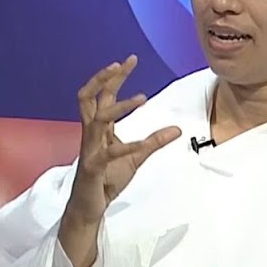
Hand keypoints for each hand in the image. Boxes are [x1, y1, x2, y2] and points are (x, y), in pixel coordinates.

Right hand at [64, 55, 181, 226]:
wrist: (89, 207)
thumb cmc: (107, 179)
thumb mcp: (136, 157)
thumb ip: (154, 142)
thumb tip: (178, 129)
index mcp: (99, 129)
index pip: (103, 95)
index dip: (114, 76)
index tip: (130, 59)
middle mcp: (91, 134)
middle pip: (88, 98)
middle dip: (103, 79)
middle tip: (120, 64)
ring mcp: (90, 150)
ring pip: (96, 119)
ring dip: (118, 107)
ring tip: (141, 99)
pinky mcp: (93, 168)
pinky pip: (108, 153)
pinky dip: (125, 147)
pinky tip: (139, 144)